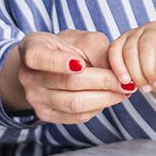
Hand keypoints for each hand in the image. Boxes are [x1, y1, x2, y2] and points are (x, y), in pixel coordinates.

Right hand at [0, 29, 129, 124]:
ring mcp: (36, 99)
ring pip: (74, 104)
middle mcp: (28, 76)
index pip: (40, 58)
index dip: (59, 62)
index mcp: (33, 49)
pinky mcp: (47, 115)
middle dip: (103, 82)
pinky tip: (110, 97)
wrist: (48, 67)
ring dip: (105, 98)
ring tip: (124, 90)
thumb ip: (97, 50)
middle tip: (127, 81)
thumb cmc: (67, 48)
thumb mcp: (81, 39)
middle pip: (68, 83)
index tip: (80, 64)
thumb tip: (116, 72)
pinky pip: (77, 116)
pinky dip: (98, 107)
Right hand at [106, 21, 155, 99]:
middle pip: (147, 44)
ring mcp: (136, 33)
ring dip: (135, 72)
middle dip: (150, 68)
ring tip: (145, 87)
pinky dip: (118, 67)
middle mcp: (154, 28)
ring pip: (129, 49)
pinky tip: (125, 81)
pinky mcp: (121, 42)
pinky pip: (114, 51)